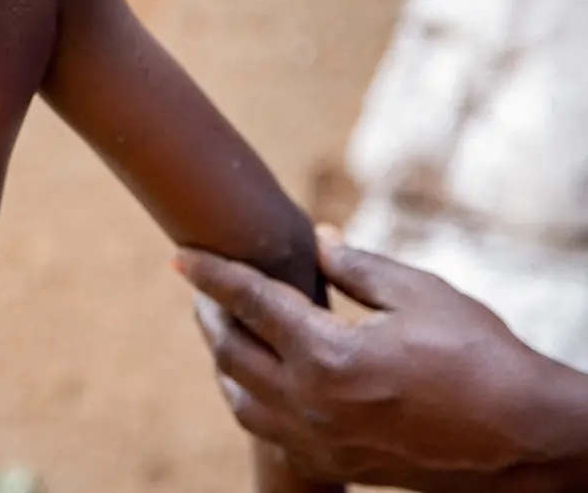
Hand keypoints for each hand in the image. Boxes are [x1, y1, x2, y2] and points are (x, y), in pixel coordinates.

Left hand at [176, 229, 587, 488]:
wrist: (525, 440)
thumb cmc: (479, 357)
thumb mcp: (419, 294)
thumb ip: (356, 267)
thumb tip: (318, 241)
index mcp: (328, 355)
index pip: (249, 302)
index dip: (211, 274)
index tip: (181, 256)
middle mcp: (311, 404)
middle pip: (230, 353)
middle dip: (210, 314)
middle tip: (203, 288)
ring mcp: (320, 441)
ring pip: (240, 400)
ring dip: (224, 361)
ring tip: (228, 329)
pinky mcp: (336, 466)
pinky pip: (270, 433)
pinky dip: (253, 401)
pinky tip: (262, 380)